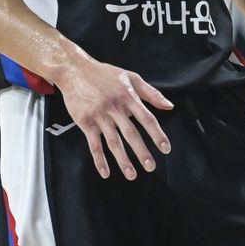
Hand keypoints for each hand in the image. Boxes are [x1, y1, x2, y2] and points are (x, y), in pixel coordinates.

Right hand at [57, 54, 172, 179]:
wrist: (75, 70)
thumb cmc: (104, 74)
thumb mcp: (130, 77)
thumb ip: (151, 93)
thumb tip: (169, 106)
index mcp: (127, 96)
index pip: (146, 118)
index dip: (157, 134)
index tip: (165, 149)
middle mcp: (114, 106)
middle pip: (130, 133)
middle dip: (142, 152)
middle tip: (151, 167)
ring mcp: (99, 115)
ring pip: (113, 141)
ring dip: (123, 160)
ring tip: (132, 175)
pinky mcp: (85, 121)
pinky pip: (94, 144)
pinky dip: (99, 160)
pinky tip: (105, 172)